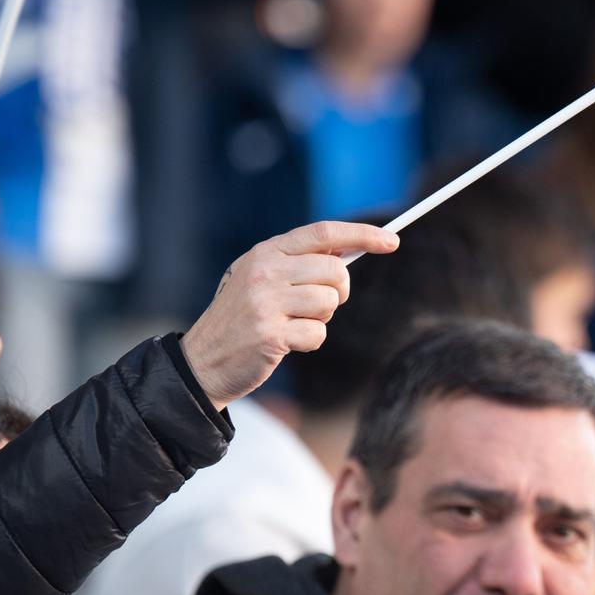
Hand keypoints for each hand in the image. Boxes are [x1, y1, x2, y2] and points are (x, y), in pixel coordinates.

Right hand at [180, 221, 399, 409]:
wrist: (202, 362)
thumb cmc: (242, 319)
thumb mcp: (261, 279)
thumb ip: (299, 263)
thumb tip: (351, 249)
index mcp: (266, 252)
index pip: (324, 233)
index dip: (362, 234)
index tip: (392, 240)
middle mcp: (265, 271)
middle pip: (335, 270)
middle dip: (338, 291)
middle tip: (317, 306)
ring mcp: (265, 302)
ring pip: (329, 303)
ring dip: (319, 320)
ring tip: (292, 324)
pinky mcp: (269, 334)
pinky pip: (318, 334)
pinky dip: (309, 342)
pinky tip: (285, 343)